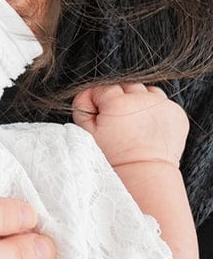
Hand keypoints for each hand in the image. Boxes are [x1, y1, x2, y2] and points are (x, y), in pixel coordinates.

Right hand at [72, 83, 187, 167]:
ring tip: (134, 123)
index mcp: (118, 103)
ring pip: (146, 91)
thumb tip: (87, 93)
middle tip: (117, 122)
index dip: (98, 102)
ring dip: (138, 101)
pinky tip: (147, 127)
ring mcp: (162, 105)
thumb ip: (82, 106)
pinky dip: (154, 111)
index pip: (102, 88)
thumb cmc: (112, 157)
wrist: (144, 173)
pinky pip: (162, 102)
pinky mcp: (176, 113)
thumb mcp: (86, 133)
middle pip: (125, 86)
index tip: (100, 117)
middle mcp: (142, 99)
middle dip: (119, 99)